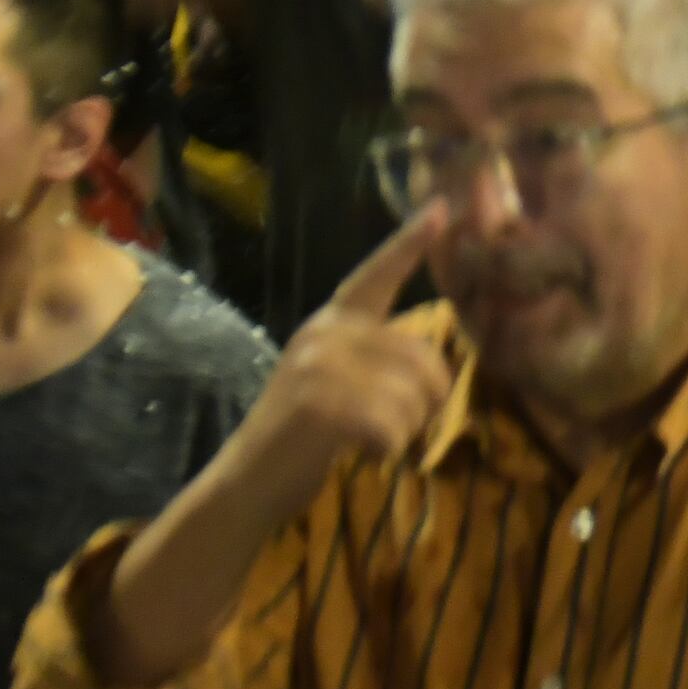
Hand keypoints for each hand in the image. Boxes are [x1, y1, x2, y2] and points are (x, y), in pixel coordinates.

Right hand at [230, 210, 457, 484]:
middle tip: (398, 428)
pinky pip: (391, 427)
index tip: (440, 208)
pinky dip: (388, 450)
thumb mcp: (334, 380)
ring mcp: (319, 366)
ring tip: (373, 441)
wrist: (247, 480)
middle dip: (427, 403)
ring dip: (406, 432)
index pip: (376, 275)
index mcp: (332, 321)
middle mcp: (325, 333)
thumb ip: (373, 359)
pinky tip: (364, 453)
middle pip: (423, 358)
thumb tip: (436, 367)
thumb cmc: (302, 435)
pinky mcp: (319, 405)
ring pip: (412, 397)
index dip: (409, 243)